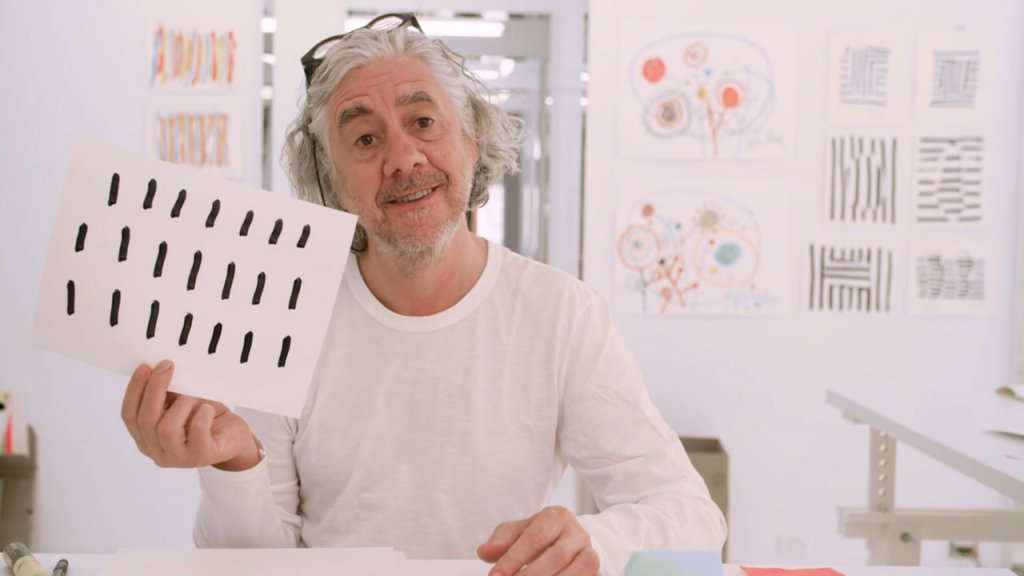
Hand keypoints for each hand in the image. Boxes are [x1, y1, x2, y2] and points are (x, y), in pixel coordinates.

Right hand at [121, 360, 259, 470]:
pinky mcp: (202, 456)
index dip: (135, 390)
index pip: (129, 415)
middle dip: (155, 389)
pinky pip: (196, 431)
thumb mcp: (181, 403)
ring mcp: (179, 458)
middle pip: (146, 420)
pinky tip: (208, 409)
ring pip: (166, 428)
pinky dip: (202, 414)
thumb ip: (165, 394)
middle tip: (167, 365)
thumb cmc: (205, 418)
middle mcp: (157, 452)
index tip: (144, 366)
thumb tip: (157, 369)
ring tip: (195, 396)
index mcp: (146, 438)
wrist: (234, 438)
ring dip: (182, 403)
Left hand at [476, 506, 599, 575]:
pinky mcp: (597, 570)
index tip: (495, 575)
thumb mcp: (519, 532)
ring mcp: (590, 553)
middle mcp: (577, 533)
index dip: (513, 559)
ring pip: (576, 571)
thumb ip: (501, 541)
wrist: (570, 541)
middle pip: (556, 556)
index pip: (534, 538)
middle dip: (530, 575)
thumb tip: (485, 551)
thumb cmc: (540, 535)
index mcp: (556, 516)